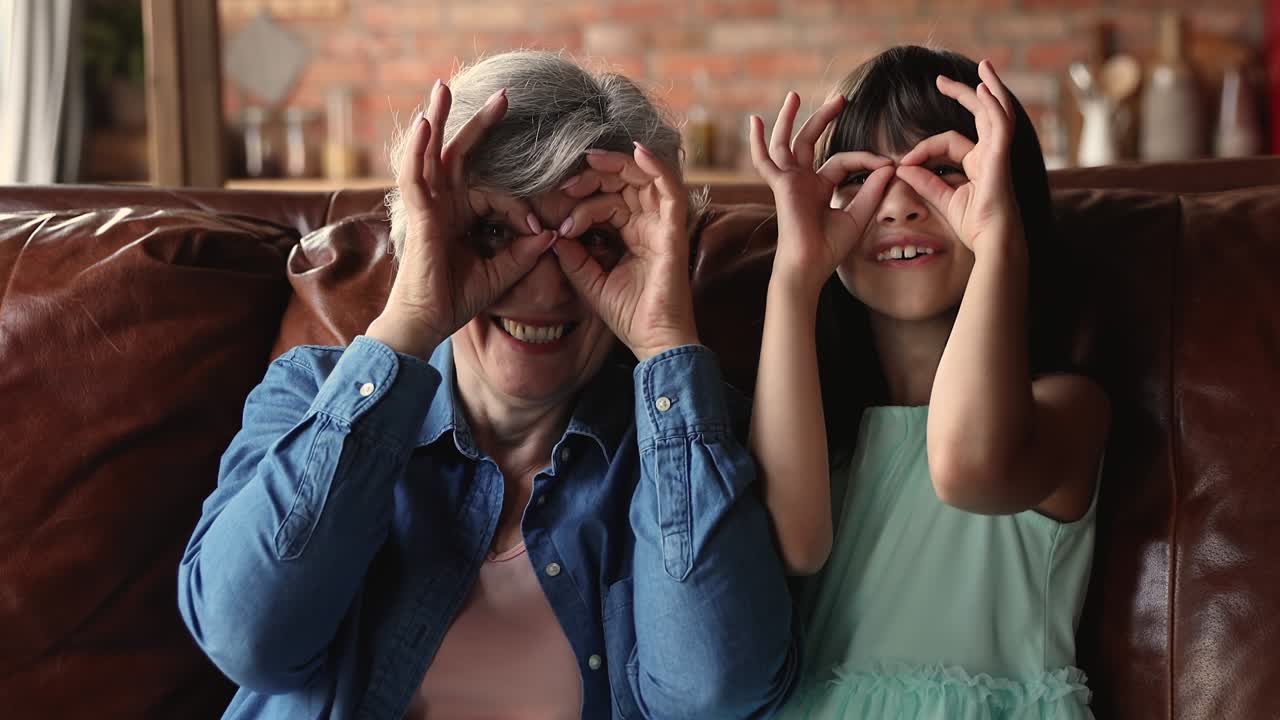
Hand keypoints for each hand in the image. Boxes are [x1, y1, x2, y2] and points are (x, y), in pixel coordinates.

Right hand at [370, 81, 556, 358]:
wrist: (428, 323)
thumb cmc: (455, 299)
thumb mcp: (501, 273)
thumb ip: (525, 252)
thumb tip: (552, 233)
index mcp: (459, 214)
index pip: (494, 192)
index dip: (519, 207)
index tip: (537, 227)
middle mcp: (442, 204)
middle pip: (457, 153)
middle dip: (477, 122)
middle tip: (501, 94)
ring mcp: (428, 207)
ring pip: (431, 154)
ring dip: (438, 119)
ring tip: (442, 87)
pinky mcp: (420, 216)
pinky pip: (416, 177)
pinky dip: (419, 150)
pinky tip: (426, 124)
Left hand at [551, 144, 697, 361]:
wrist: (653, 340)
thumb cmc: (628, 315)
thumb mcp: (589, 280)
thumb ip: (572, 256)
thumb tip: (551, 232)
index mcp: (631, 234)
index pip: (608, 200)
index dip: (583, 196)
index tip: (556, 207)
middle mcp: (647, 225)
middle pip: (624, 183)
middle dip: (595, 176)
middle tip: (568, 182)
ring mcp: (662, 226)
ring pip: (644, 179)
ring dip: (617, 166)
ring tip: (591, 162)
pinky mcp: (674, 231)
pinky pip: (671, 190)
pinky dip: (657, 167)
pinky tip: (638, 151)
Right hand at [749, 92, 893, 293]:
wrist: (810, 266)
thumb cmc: (830, 249)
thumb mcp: (858, 216)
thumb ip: (873, 190)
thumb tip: (889, 166)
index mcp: (819, 189)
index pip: (843, 161)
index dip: (867, 159)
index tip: (889, 164)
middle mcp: (803, 181)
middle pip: (810, 142)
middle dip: (824, 118)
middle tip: (841, 99)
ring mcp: (790, 182)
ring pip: (787, 143)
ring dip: (790, 119)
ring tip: (794, 96)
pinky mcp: (781, 185)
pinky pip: (765, 160)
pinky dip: (758, 142)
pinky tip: (755, 121)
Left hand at [895, 60, 1023, 255]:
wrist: (992, 242)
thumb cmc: (974, 226)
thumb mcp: (944, 199)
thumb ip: (925, 182)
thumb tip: (903, 167)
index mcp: (979, 164)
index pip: (949, 143)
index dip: (923, 149)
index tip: (903, 162)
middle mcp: (991, 155)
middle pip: (980, 115)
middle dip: (963, 94)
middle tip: (941, 80)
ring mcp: (999, 154)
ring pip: (997, 111)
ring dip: (990, 87)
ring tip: (983, 66)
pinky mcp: (1001, 157)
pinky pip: (1000, 124)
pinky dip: (994, 104)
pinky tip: (984, 87)